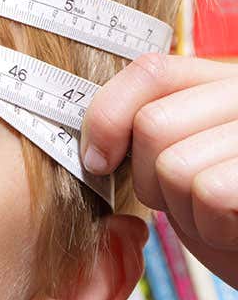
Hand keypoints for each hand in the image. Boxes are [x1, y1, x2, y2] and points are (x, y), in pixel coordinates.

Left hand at [80, 53, 237, 284]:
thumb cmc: (223, 211)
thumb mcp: (183, 154)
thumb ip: (151, 123)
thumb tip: (77, 127)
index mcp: (225, 79)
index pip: (149, 71)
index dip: (108, 117)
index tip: (98, 160)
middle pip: (153, 124)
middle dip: (150, 177)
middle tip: (184, 197)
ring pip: (176, 165)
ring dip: (182, 207)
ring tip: (213, 213)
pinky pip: (209, 193)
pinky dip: (210, 225)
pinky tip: (232, 227)